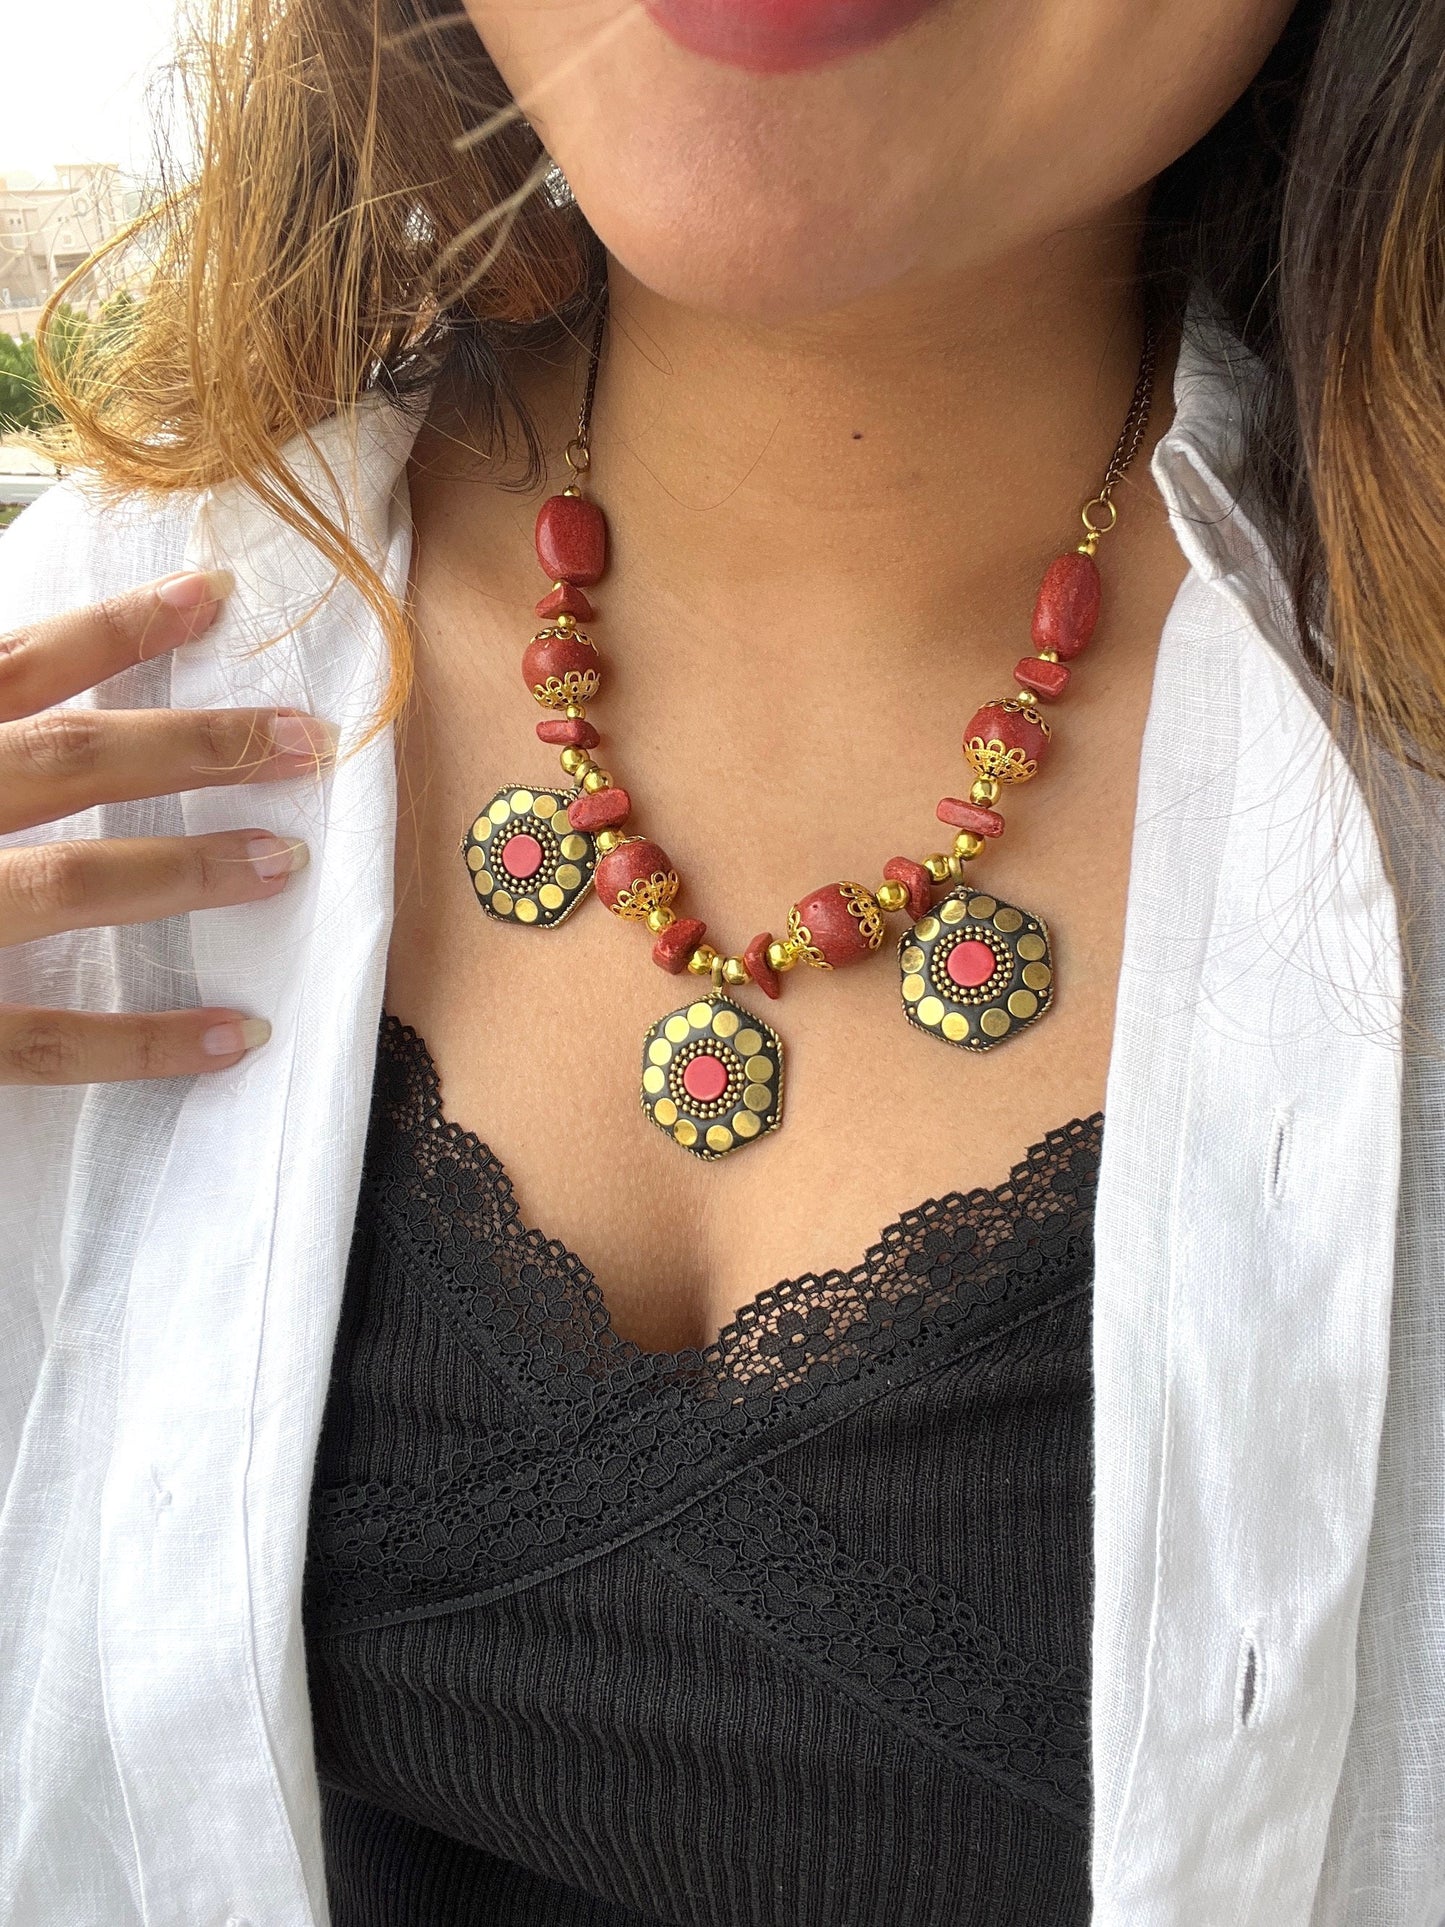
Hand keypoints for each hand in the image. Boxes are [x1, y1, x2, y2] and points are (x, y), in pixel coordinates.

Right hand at [0, 569, 333, 1084]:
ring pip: (69, 884)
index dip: (119, 629)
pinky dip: (143, 1043)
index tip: (213, 599)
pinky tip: (233, 1035)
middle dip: (196, 744)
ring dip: (187, 867)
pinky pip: (43, 1040)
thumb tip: (31, 686)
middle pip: (69, 759)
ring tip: (287, 860)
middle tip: (308, 739)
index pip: (15, 666)